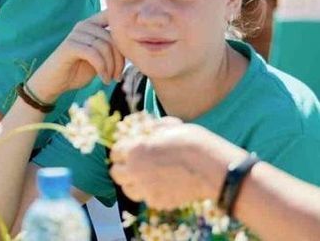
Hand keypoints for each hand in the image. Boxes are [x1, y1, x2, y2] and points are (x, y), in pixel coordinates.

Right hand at [27, 11, 124, 102]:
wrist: (54, 82)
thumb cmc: (78, 70)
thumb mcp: (99, 58)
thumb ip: (111, 48)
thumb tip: (134, 46)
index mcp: (91, 24)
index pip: (112, 17)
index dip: (125, 29)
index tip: (132, 49)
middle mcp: (83, 25)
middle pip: (112, 36)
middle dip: (120, 59)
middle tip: (118, 76)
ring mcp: (75, 34)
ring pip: (104, 46)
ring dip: (111, 66)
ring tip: (110, 78)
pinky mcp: (69, 46)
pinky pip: (93, 54)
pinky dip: (102, 68)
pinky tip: (103, 79)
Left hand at [109, 121, 243, 209]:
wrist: (213, 169)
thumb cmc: (193, 143)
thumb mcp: (171, 125)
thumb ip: (153, 127)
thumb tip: (147, 128)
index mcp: (135, 149)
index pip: (114, 152)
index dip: (121, 150)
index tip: (128, 150)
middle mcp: (135, 171)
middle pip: (115, 173)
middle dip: (122, 167)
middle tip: (133, 165)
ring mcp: (146, 189)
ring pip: (127, 190)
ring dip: (132, 183)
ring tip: (144, 177)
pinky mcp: (159, 203)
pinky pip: (146, 199)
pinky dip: (149, 194)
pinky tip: (160, 186)